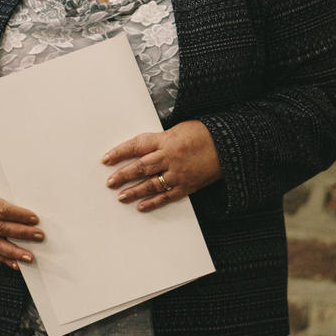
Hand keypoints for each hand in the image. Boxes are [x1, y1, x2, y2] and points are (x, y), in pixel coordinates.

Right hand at [0, 174, 42, 269]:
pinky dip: (5, 259)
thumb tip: (27, 194)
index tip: (34, 218)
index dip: (17, 214)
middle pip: (0, 228)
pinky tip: (17, 264)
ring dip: (14, 252)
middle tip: (39, 235)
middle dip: (21, 233)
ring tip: (30, 257)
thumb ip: (2, 190)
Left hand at [102, 121, 221, 210]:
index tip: (106, 159)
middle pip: (141, 167)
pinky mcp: (188, 185)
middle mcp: (170, 157)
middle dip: (123, 175)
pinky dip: (153, 202)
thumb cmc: (204, 133)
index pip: (136, 146)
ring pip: (151, 184)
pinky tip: (141, 206)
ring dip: (134, 191)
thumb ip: (161, 140)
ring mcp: (178, 173)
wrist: (229, 145)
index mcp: (166, 140)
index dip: (120, 152)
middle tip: (109, 182)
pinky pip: (167, 196)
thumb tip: (144, 150)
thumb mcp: (179, 129)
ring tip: (120, 196)